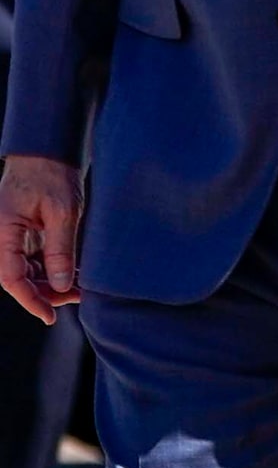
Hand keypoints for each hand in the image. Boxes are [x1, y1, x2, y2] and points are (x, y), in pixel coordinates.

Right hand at [0, 157, 81, 323]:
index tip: (49, 316)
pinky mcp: (26, 233)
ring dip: (50, 282)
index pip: (11, 279)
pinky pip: (34, 259)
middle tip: (77, 297)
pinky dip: (52, 268)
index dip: (30, 300)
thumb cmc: (52, 174)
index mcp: (3, 233)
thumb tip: (61, 284)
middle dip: (46, 293)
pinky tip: (74, 272)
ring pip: (27, 271)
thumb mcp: (63, 212)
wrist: (49, 151)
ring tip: (80, 288)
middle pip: (19, 278)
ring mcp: (13, 236)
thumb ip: (60, 249)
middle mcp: (3, 238)